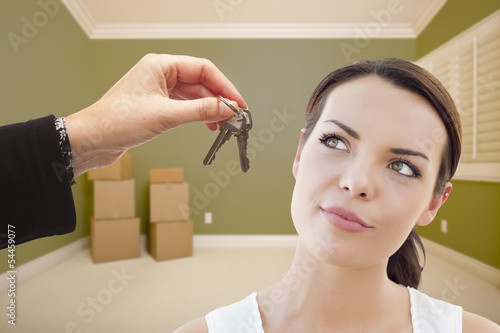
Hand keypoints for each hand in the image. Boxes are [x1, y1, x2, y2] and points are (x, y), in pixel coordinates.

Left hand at [65, 53, 245, 176]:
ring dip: (209, 109)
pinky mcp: (156, 106)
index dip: (224, 86)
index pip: (203, 69)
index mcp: (160, 65)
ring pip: (193, 96)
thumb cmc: (117, 121)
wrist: (92, 139)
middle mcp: (160, 74)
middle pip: (200, 82)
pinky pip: (184, 107)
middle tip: (234, 116)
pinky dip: (197, 116)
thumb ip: (200, 111)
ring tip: (223, 124)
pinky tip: (207, 126)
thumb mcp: (166, 116)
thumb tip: (226, 108)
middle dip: (218, 99)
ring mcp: (158, 90)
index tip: (238, 103)